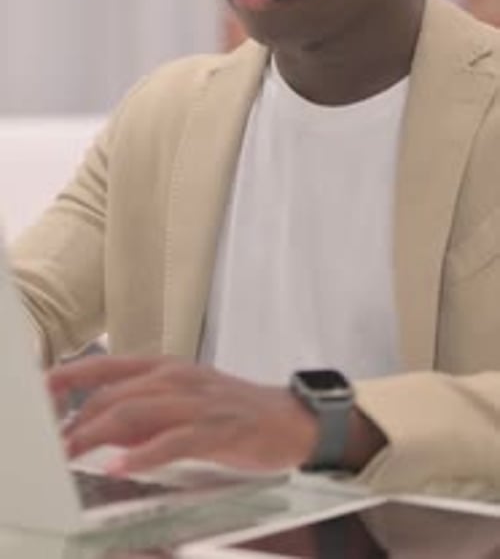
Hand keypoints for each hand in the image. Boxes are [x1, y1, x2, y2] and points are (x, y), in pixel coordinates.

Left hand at [48, 355, 319, 475]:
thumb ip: (145, 411)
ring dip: (98, 434)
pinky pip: (172, 440)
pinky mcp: (215, 429)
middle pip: (115, 393)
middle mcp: (177, 378)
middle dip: (79, 420)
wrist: (287, 418)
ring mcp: (196, 402)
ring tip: (73, 453)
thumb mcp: (183, 401)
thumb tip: (104, 429)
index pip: (109, 366)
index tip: (43, 388)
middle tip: (55, 445)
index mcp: (167, 368)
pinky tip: (123, 467)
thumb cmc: (232, 411)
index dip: (72, 375)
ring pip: (136, 411)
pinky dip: (144, 454)